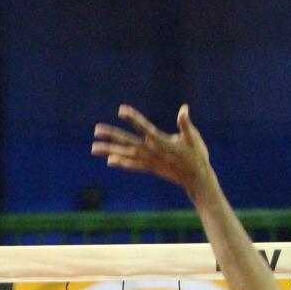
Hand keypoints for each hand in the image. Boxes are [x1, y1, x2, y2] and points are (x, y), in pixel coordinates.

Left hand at [92, 104, 213, 192]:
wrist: (197, 180)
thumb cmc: (196, 157)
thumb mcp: (194, 139)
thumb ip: (186, 124)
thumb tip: (184, 109)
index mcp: (162, 142)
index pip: (144, 128)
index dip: (133, 118)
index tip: (121, 110)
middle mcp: (152, 152)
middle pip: (128, 142)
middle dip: (112, 136)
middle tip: (96, 130)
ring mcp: (150, 161)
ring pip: (126, 155)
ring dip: (110, 151)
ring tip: (93, 148)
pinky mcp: (151, 168)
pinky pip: (133, 166)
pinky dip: (122, 163)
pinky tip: (110, 161)